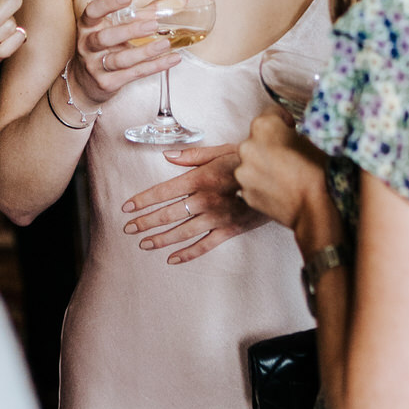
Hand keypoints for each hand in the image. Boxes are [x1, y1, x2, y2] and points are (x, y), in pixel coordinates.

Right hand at [66, 0, 179, 108]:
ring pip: (120, 59)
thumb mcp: (114, 28)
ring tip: (165, 44)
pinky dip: (154, 66)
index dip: (108, 3)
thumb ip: (140, 14)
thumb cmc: (104, 48)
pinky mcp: (107, 83)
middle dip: (130, 31)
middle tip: (153, 25)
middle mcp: (88, 46)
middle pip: (105, 37)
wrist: (85, 84)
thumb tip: (174, 3)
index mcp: (88, 27)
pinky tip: (171, 59)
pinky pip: (133, 74)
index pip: (93, 11)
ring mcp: (95, 66)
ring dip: (145, 52)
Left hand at [121, 143, 266, 264]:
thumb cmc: (250, 161)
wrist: (281, 180)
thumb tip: (168, 156)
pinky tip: (173, 259)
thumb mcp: (222, 150)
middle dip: (146, 222)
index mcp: (200, 179)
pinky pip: (204, 246)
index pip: (164, 192)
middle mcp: (204, 200)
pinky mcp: (229, 230)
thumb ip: (193, 156)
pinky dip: (187, 254)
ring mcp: (216, 218)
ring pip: (182, 233)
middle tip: (128, 229)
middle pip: (168, 214)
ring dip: (161, 239)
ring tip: (144, 243)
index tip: (128, 207)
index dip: (143, 201)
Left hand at [235, 112, 330, 231]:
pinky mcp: (243, 191)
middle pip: (258, 137)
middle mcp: (247, 145)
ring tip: (284, 174)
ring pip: (252, 160)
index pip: (272, 113)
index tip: (292, 131)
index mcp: (264, 126)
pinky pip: (252, 180)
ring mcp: (242, 170)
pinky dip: (261, 181)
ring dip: (263, 163)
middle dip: (270, 143)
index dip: (285, 121)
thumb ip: (293, 131)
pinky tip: (278, 187)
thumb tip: (290, 133)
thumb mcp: (310, 139)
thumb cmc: (316, 171)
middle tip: (289, 155)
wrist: (313, 208)